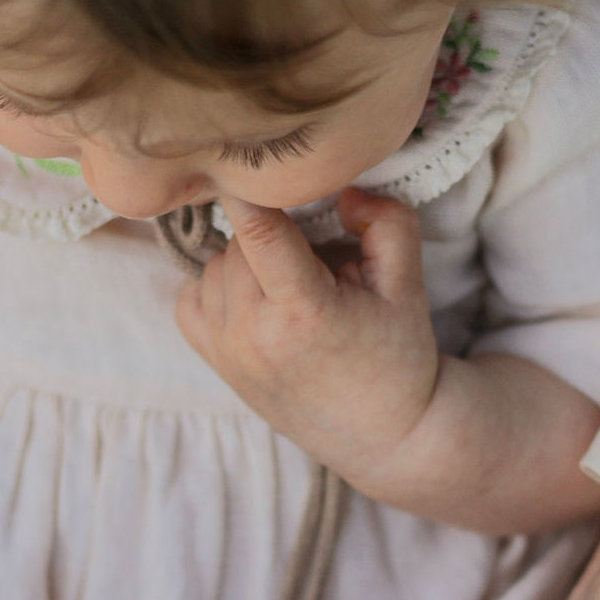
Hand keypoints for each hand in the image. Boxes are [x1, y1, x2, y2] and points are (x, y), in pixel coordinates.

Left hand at [177, 189, 599, 534]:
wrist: (384, 436)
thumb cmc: (399, 357)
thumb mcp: (408, 286)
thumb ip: (386, 223)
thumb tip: (342, 190)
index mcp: (303, 313)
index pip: (256, 230)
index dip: (254, 189)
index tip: (259, 164)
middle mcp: (253, 335)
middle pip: (238, 242)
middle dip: (274, 234)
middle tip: (317, 257)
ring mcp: (227, 352)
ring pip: (214, 266)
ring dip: (247, 259)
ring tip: (294, 285)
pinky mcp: (216, 363)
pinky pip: (191, 297)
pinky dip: (217, 286)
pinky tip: (258, 297)